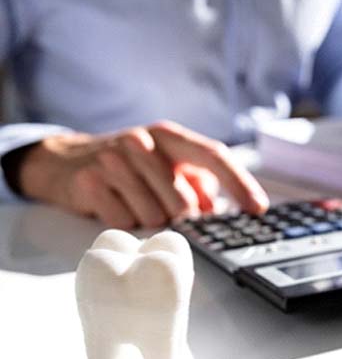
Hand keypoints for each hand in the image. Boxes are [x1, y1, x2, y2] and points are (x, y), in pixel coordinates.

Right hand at [18, 121, 268, 227]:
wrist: (66, 161)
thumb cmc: (129, 166)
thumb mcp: (166, 165)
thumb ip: (197, 184)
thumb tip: (216, 212)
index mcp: (168, 136)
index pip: (214, 156)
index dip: (240, 183)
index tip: (258, 208)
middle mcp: (142, 142)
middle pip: (183, 203)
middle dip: (179, 217)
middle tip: (162, 208)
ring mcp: (113, 160)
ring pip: (155, 217)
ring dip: (150, 221)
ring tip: (133, 201)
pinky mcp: (90, 182)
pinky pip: (125, 223)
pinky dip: (125, 222)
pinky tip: (115, 204)